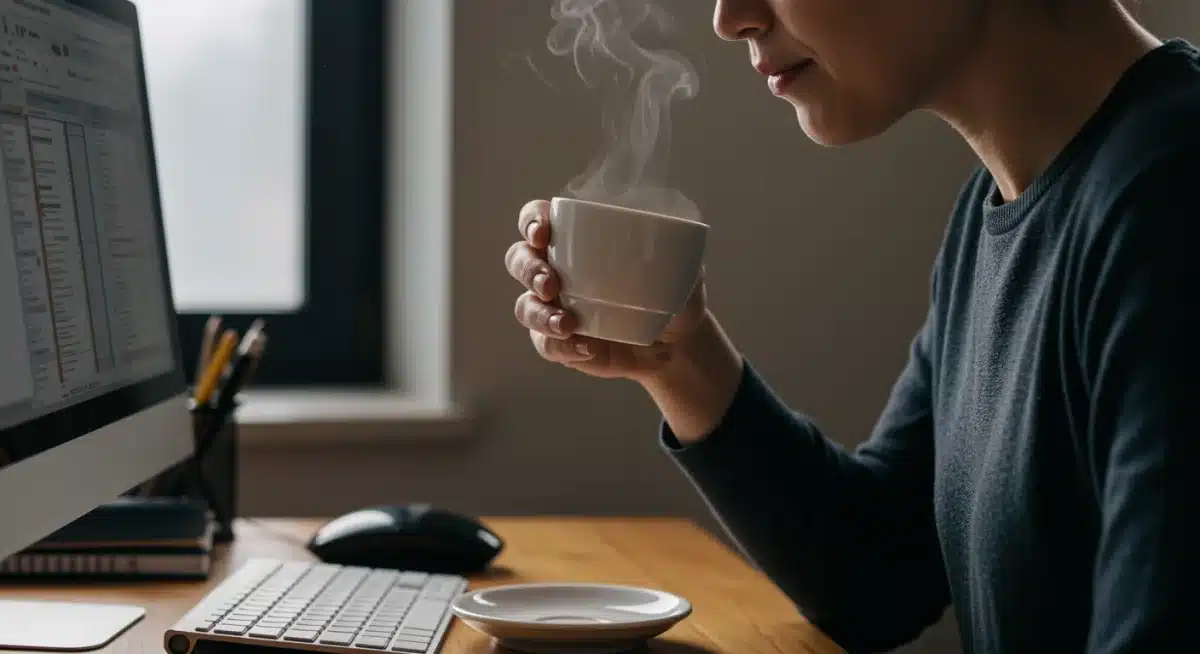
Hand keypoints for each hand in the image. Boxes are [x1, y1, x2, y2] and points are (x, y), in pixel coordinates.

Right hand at [506, 199, 709, 381]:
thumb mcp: (680, 261)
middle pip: (518, 259)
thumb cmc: (674, 291)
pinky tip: (587, 347)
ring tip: (568, 324)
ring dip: (539, 314)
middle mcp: (555, 269)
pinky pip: (546, 344)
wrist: (678, 343)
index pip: (537, 219)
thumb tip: (671, 223)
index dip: (531, 222)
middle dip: (528, 269)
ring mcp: (553, 308)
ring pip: (524, 306)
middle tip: (550, 284)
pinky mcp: (559, 343)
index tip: (543, 234)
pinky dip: (561, 346)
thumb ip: (673, 240)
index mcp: (575, 238)